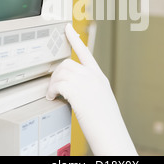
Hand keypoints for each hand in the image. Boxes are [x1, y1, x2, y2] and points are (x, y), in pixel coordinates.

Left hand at [47, 24, 137, 155]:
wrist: (112, 135)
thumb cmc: (107, 124)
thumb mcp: (102, 101)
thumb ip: (90, 90)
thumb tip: (74, 90)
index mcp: (99, 78)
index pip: (85, 52)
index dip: (75, 39)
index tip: (67, 28)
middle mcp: (94, 77)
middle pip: (68, 63)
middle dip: (56, 74)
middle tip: (52, 87)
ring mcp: (87, 84)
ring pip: (62, 73)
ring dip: (52, 83)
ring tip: (52, 94)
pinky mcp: (79, 93)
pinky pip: (58, 84)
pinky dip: (51, 90)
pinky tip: (51, 97)